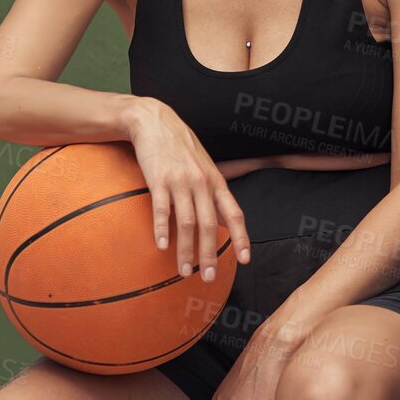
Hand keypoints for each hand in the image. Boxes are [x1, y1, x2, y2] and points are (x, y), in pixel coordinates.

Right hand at [125, 97, 250, 279]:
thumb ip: (213, 193)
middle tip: (208, 278)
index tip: (244, 260)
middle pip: (210, 225)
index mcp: (216, 182)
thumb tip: (223, 221)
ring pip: (187, 222)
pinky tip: (161, 246)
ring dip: (186, 250)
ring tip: (184, 271)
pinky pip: (162, 208)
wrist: (155, 122)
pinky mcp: (159, 179)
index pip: (234, 213)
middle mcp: (202, 183)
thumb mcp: (204, 167)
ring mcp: (181, 181)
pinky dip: (162, 229)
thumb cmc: (181, 148)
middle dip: (210, 254)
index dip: (241, 238)